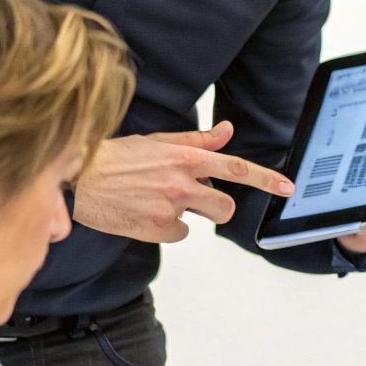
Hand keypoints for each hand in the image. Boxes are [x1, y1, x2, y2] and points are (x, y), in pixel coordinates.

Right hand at [72, 120, 293, 242]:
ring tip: (160, 200)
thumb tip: (227, 131)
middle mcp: (182, 182)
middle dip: (216, 205)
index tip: (287, 187)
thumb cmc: (115, 157)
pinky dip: (165, 227)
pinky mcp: (154, 229)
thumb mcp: (158, 142)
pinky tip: (144, 212)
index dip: (265, 179)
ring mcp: (169, 208)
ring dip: (189, 214)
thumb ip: (196, 141)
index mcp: (185, 157)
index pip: (235, 168)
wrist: (78, 178)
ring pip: (200, 220)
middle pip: (224, 206)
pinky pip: (177, 234)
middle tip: (192, 198)